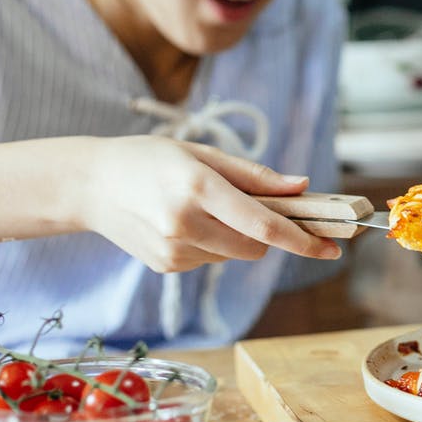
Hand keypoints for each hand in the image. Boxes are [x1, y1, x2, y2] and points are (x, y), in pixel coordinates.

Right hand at [79, 136, 340, 271]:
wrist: (90, 185)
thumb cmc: (151, 159)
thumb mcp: (203, 154)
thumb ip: (255, 175)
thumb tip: (302, 187)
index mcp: (198, 188)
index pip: (263, 224)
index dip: (302, 239)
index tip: (332, 250)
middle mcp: (184, 223)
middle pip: (256, 246)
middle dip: (269, 233)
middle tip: (257, 207)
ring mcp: (173, 251)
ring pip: (235, 255)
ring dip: (237, 237)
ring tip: (203, 207)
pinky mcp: (166, 267)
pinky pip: (211, 260)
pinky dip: (213, 245)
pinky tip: (183, 223)